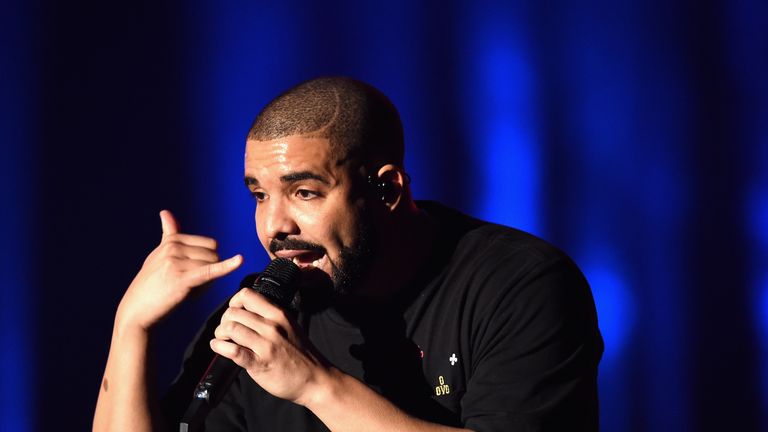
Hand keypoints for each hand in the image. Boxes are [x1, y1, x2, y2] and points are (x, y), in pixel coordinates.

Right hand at [116, 210, 242, 330]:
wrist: (136, 311)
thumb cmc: (150, 284)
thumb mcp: (158, 255)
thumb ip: (168, 234)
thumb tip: (165, 212)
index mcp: (172, 240)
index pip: (209, 245)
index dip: (205, 261)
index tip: (188, 273)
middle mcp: (174, 247)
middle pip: (213, 254)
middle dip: (208, 270)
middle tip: (189, 284)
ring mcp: (177, 262)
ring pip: (212, 266)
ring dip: (207, 282)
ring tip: (186, 290)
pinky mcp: (182, 279)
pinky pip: (210, 271)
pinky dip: (227, 266)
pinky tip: (240, 260)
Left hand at [210, 288, 329, 404]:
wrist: (315, 378)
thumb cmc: (300, 353)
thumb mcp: (289, 326)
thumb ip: (270, 318)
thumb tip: (244, 312)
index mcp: (279, 314)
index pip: (247, 295)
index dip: (234, 302)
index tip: (234, 312)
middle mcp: (272, 326)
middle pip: (234, 312)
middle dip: (224, 320)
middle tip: (226, 330)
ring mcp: (266, 345)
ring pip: (231, 328)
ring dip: (220, 334)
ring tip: (223, 339)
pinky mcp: (259, 363)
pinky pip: (233, 350)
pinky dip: (219, 347)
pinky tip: (218, 347)